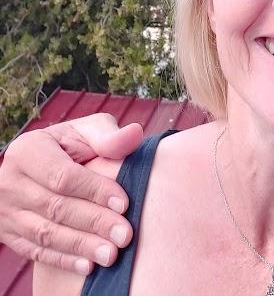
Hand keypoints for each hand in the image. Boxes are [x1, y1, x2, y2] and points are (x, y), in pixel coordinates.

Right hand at [0, 114, 142, 274]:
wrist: (41, 165)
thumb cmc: (71, 145)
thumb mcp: (85, 133)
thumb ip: (108, 137)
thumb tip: (136, 134)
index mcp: (28, 150)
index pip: (62, 176)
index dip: (95, 190)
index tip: (124, 203)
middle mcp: (11, 182)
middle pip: (55, 208)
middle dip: (94, 222)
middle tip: (125, 235)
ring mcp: (7, 211)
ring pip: (45, 234)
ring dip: (81, 246)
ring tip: (112, 254)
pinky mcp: (10, 235)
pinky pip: (36, 252)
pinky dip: (64, 260)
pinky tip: (89, 266)